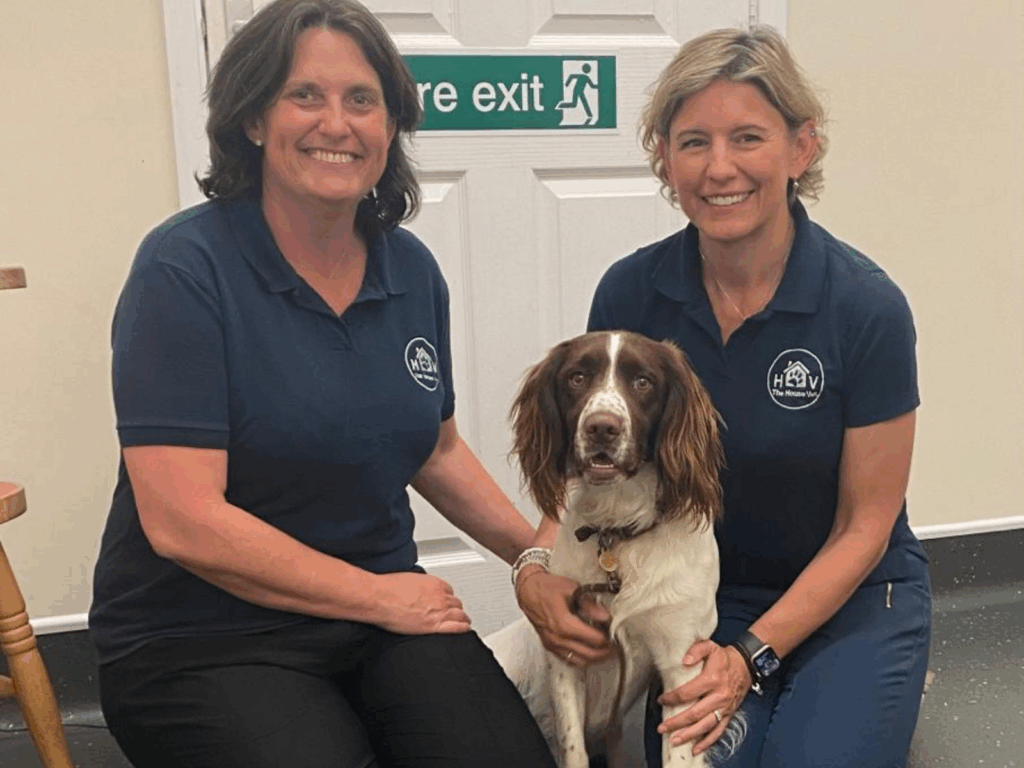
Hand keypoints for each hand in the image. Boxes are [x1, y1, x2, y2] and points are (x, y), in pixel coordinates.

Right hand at [372, 572, 471, 634]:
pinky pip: (456, 627)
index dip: (448, 598)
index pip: (450, 592)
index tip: (447, 602)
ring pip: (459, 615)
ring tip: (463, 622)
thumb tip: (420, 587)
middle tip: (454, 613)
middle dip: (455, 608)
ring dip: (462, 618)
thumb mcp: (409, 578)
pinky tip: (464, 629)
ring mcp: (439, 612)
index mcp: (435, 583)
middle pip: (456, 603)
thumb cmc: (388, 588)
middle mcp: (440, 596)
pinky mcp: (434, 626)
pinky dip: (463, 628)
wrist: (380, 598)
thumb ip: (420, 584)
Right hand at [515, 567, 612, 665]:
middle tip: (614, 645)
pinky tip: (587, 651)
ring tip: (604, 650)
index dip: (608, 638)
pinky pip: (567, 658)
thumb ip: (589, 605)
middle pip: (588, 654)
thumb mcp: (571, 589)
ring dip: (594, 658)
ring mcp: (552, 643)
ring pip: (579, 660)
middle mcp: (557, 637)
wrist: (527, 589)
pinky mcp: (549, 645)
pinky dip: (580, 658)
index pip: (593, 639)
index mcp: (563, 624)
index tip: (614, 633)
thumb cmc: (546, 587)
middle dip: (604, 651)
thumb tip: (604, 616)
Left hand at [656, 641, 750, 755]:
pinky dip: (707, 742)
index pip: (688, 692)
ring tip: (674, 740)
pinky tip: (696, 749)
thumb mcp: (710, 646)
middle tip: (662, 727)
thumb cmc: (724, 657)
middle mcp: (719, 696)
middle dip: (676, 722)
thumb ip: (696, 650)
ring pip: (705, 725)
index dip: (672, 698)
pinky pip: (718, 731)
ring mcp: (725, 708)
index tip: (661, 700)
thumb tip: (684, 660)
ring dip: (689, 735)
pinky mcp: (729, 714)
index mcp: (712, 679)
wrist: (745, 665)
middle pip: (695, 713)